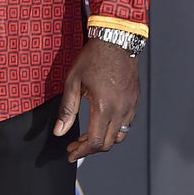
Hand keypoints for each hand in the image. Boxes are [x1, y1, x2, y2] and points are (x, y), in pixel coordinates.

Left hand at [53, 37, 138, 162]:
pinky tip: (101, 124)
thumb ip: (66, 109)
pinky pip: (126, 124)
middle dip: (90, 148)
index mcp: (104, 107)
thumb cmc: (93, 57)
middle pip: (108, 143)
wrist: (116, 41)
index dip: (82, 151)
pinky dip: (114, 130)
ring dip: (103, 141)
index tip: (71, 153)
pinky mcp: (134, 101)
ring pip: (119, 136)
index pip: (96, 141)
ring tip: (86, 137)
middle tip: (75, 146)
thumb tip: (59, 131)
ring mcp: (130, 107)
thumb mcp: (73, 81)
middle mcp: (121, 110)